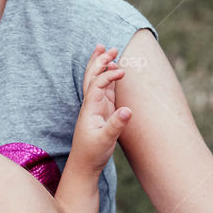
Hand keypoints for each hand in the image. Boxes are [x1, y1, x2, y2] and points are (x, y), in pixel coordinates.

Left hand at [70, 45, 131, 174]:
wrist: (84, 165)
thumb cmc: (93, 153)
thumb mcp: (106, 140)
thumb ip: (116, 124)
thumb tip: (128, 109)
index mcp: (90, 109)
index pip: (97, 85)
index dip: (108, 75)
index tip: (122, 71)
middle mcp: (91, 105)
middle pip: (92, 77)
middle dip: (100, 62)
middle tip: (110, 47)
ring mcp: (96, 108)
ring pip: (96, 81)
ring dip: (101, 66)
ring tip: (107, 51)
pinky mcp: (101, 112)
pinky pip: (104, 90)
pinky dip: (108, 78)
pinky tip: (113, 72)